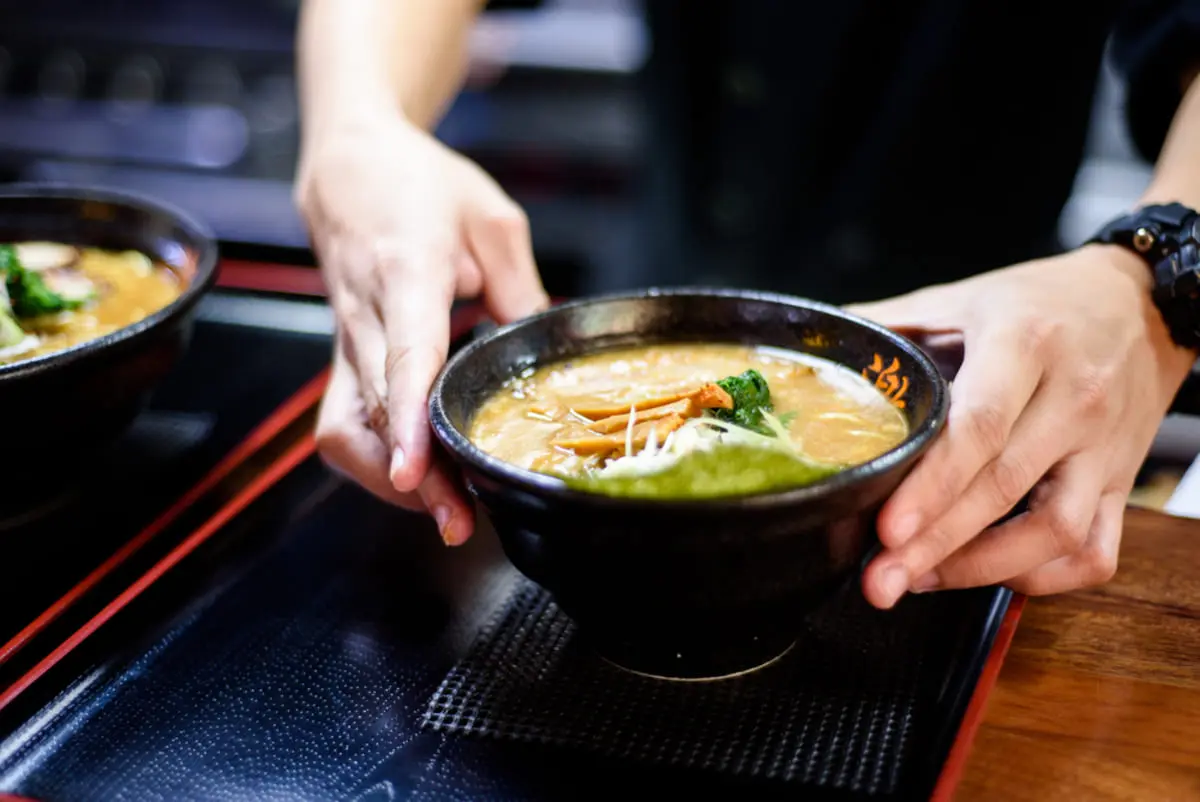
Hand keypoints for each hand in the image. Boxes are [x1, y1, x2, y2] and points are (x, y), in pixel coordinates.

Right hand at [296, 112, 547, 545]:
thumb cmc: (418, 185)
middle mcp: (366, 316)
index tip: (413, 471)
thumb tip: (539, 345)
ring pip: (346, 428)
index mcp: (406, 272)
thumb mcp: (490, 218)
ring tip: (444, 511)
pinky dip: (377, 459)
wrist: (348, 166)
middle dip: (413, 475)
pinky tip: (419, 477)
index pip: (404, 356)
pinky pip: (346, 423)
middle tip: (459, 521)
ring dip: (386, 479)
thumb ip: (518, 283)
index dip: (408, 420)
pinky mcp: (341, 360)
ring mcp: (345, 343)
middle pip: (377, 411)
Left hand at [846, 245, 1194, 608]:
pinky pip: (1094, 552)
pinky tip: (987, 576)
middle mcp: (1074, 400)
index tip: (886, 528)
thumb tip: (818, 345)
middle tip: (880, 580)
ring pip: (1055, 531)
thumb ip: (892, 323)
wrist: (1142, 306)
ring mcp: (1104, 448)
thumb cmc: (1040, 303)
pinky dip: (1041, 577)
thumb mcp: (964, 297)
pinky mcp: (1122, 483)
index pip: (980, 425)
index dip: (931, 483)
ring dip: (982, 568)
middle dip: (936, 544)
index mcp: (1025, 344)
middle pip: (1004, 488)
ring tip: (918, 579)